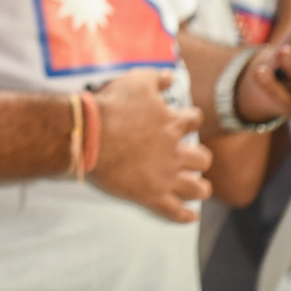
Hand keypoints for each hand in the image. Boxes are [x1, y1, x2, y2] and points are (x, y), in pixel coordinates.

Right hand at [89, 68, 211, 222]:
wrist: (88, 134)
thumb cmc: (111, 106)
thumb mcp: (136, 81)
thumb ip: (157, 78)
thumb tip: (171, 76)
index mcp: (172, 123)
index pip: (194, 121)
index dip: (190, 120)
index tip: (185, 121)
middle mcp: (175, 151)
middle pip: (201, 158)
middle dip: (199, 158)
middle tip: (192, 158)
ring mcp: (165, 176)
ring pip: (196, 188)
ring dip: (199, 188)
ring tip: (199, 187)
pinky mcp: (151, 195)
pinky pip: (174, 211)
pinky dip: (185, 215)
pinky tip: (190, 216)